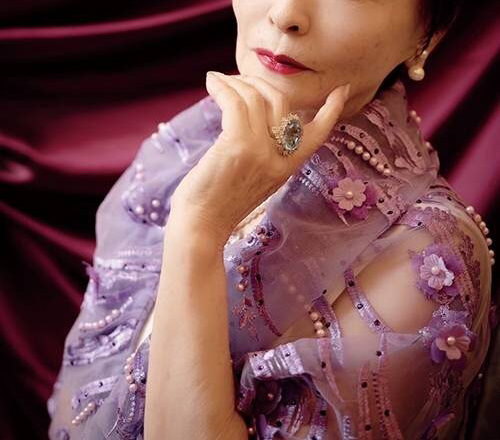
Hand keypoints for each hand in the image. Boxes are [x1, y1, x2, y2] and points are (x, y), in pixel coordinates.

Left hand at [170, 71, 350, 248]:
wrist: (200, 227)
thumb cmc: (218, 204)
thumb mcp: (252, 180)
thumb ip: (262, 155)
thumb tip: (253, 118)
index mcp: (286, 168)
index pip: (317, 135)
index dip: (331, 110)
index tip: (343, 90)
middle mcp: (280, 159)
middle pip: (283, 103)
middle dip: (261, 84)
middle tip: (237, 81)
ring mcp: (262, 152)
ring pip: (257, 98)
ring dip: (236, 82)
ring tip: (217, 80)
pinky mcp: (239, 145)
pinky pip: (235, 102)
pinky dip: (222, 87)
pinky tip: (211, 83)